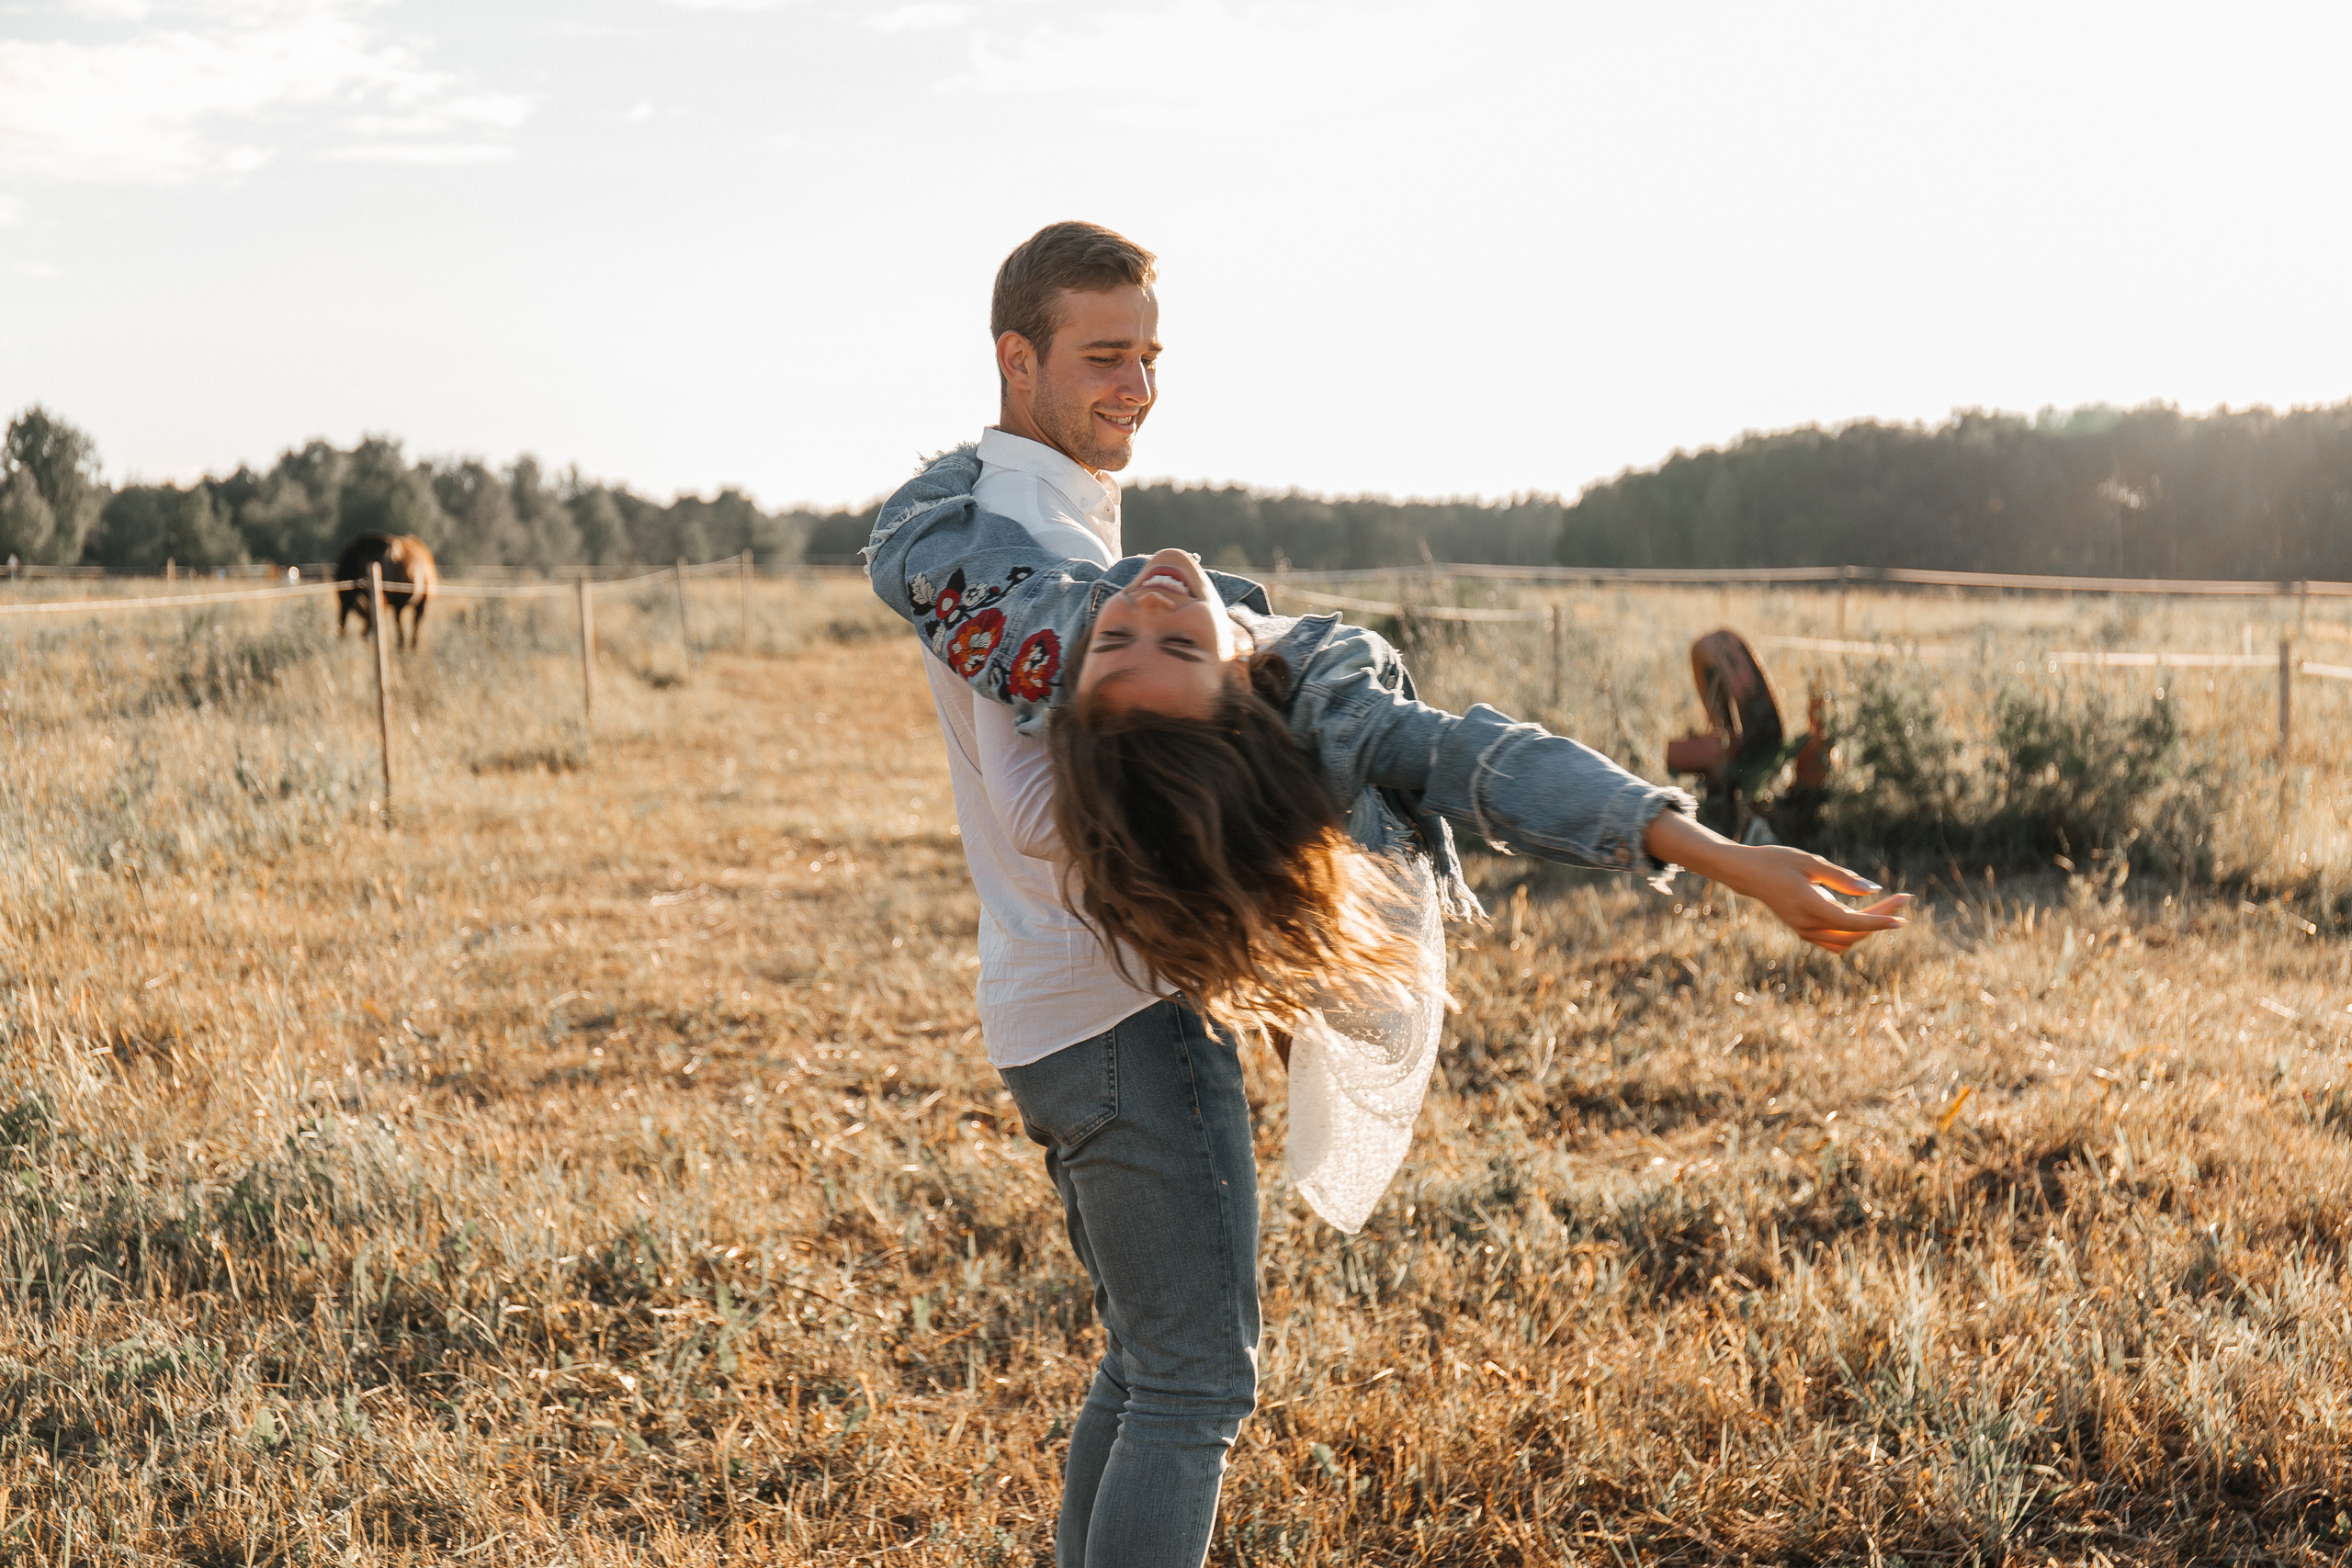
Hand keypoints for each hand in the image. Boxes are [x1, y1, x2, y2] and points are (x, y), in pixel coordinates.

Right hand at [1730, 845, 1910, 953]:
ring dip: (1867, 927)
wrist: (1747, 874)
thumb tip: (1874, 889)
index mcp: (1809, 907)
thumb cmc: (1776, 861)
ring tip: (1886, 905)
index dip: (1879, 922)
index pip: (1851, 923)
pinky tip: (1864, 912)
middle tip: (1903, 898)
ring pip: (1846, 941)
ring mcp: (1804, 931)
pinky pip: (1835, 940)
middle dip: (1880, 918)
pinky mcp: (1804, 930)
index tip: (1902, 919)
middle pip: (1853, 932)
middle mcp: (1807, 925)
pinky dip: (1853, 930)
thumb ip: (1842, 878)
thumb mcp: (1810, 862)